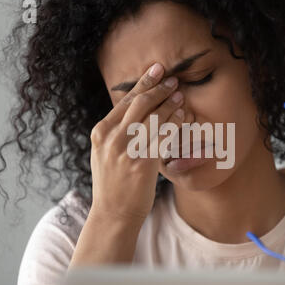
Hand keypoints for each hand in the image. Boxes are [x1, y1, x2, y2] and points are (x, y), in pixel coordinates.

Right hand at [89, 63, 184, 222]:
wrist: (113, 214)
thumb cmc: (113, 184)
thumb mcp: (105, 154)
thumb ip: (116, 132)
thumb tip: (136, 110)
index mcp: (101, 132)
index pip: (124, 101)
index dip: (143, 83)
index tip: (156, 70)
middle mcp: (111, 139)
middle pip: (138, 104)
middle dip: (158, 88)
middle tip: (172, 80)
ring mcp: (126, 151)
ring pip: (152, 118)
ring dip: (169, 104)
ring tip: (180, 95)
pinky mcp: (142, 164)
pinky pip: (163, 137)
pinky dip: (174, 123)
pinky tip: (183, 116)